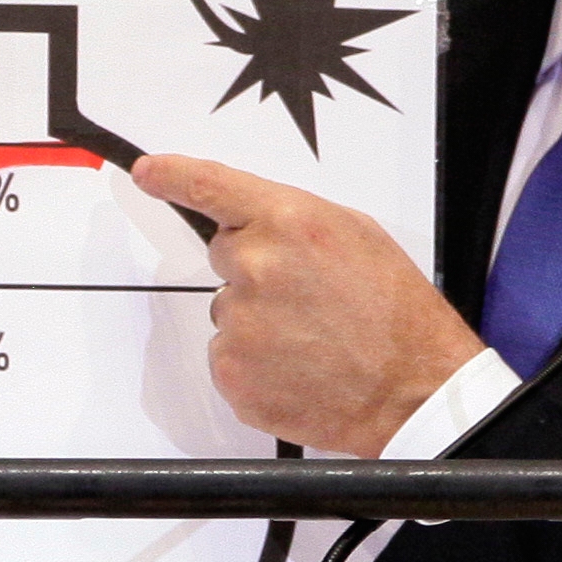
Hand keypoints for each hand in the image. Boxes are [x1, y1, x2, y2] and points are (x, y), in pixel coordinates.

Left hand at [132, 154, 485, 457]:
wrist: (414, 389)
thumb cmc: (396, 314)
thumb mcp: (357, 235)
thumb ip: (295, 221)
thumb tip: (254, 223)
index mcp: (289, 223)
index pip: (210, 185)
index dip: (171, 175)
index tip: (147, 172)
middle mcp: (255, 267)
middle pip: (226, 255)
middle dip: (258, 270)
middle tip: (309, 298)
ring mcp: (239, 324)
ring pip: (229, 310)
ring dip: (261, 322)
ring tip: (314, 339)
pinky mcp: (231, 373)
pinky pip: (229, 357)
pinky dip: (257, 363)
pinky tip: (299, 367)